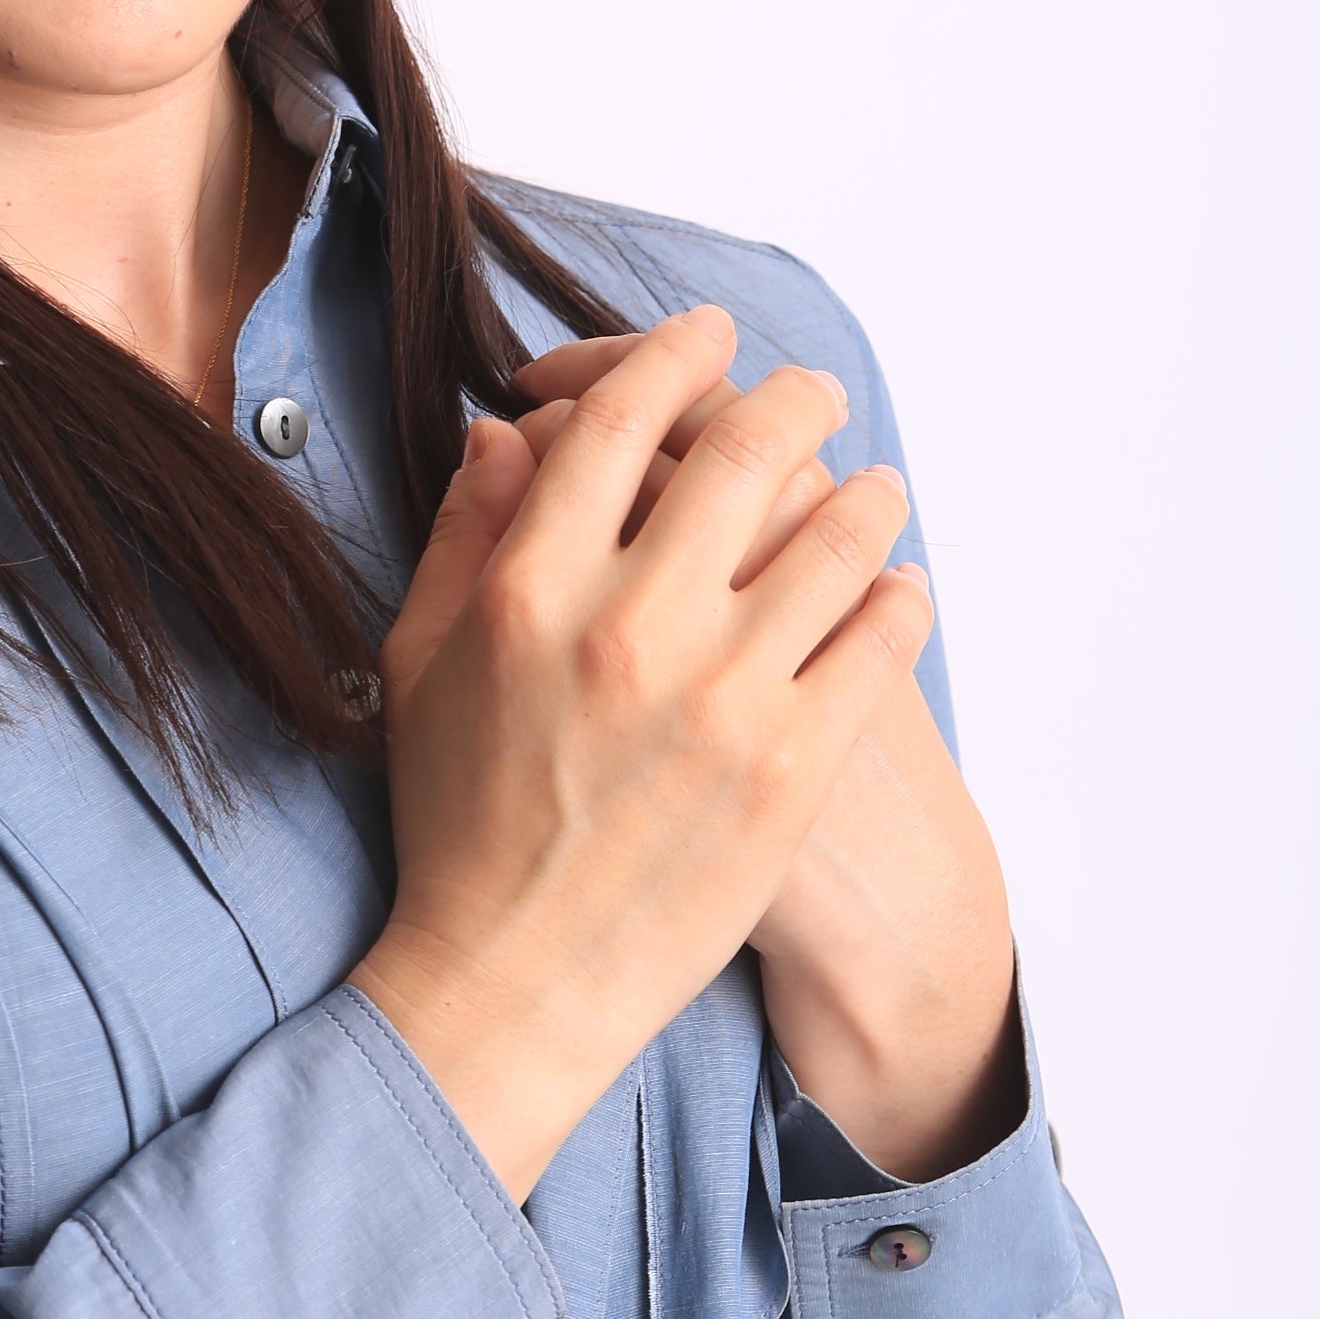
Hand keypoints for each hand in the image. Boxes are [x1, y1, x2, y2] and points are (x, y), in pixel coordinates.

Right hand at [511, 334, 1019, 1179]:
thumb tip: (510, 432)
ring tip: (871, 487)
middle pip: (743, 448)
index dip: (668, 354)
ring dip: (864, 491)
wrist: (516, 981)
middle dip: (790, 398)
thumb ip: (466, 535)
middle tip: (811, 391)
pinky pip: (878, 636)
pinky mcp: (794, 766)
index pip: (621, 420)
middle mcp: (630, 625)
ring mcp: (722, 695)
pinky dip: (897, 594)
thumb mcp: (422, 664)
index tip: (703, 337)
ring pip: (835, 533)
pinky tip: (894, 586)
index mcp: (530, 588)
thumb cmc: (459, 822)